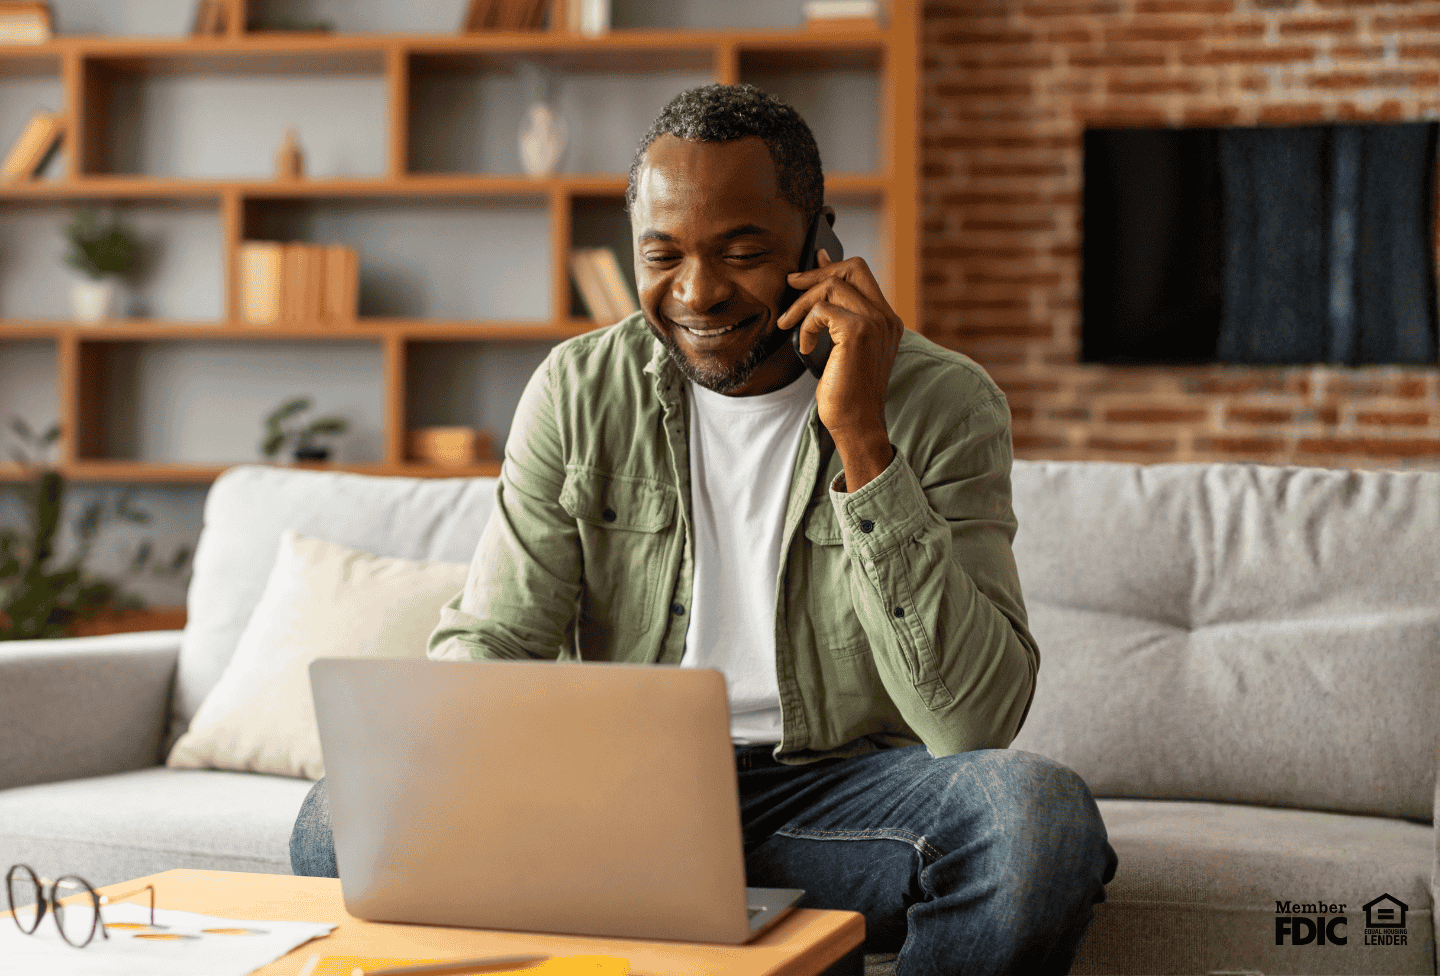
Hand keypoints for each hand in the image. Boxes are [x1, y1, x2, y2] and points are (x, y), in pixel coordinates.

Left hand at [778, 249, 902, 490]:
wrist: (857, 423)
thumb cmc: (847, 392)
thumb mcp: (844, 348)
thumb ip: (838, 317)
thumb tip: (820, 289)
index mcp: (886, 320)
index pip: (862, 274)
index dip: (834, 264)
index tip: (813, 263)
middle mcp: (885, 317)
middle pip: (852, 268)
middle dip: (817, 273)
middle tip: (792, 285)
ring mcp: (875, 322)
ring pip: (832, 286)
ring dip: (803, 303)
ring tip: (790, 324)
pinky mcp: (857, 332)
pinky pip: (821, 309)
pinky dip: (806, 325)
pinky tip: (806, 345)